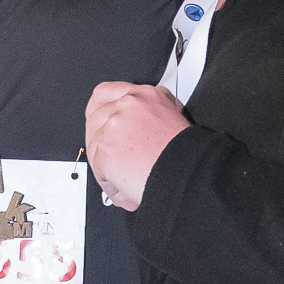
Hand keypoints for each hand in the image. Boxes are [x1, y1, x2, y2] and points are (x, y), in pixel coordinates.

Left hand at [85, 81, 189, 211]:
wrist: (188, 175)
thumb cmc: (186, 156)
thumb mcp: (173, 118)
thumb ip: (150, 114)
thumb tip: (139, 125)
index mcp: (145, 96)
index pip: (106, 93)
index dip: (102, 112)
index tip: (104, 125)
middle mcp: (128, 105)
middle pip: (94, 118)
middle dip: (99, 139)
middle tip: (111, 156)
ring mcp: (114, 126)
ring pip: (94, 145)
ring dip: (106, 165)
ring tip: (126, 180)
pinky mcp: (106, 149)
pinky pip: (98, 168)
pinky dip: (111, 184)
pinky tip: (127, 189)